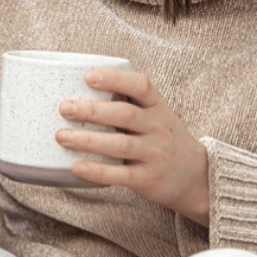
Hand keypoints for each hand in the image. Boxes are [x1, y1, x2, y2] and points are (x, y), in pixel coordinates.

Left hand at [56, 68, 209, 225]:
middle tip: (64, 108)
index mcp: (158, 107)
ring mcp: (155, 154)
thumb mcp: (155, 115)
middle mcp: (158, 128)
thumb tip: (80, 91)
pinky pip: (120, 174)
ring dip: (87, 140)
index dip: (115, 79)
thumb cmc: (162, 138)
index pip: (141, 86)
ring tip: (61, 136)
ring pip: (120, 145)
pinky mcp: (147, 179)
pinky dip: (96, 171)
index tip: (88, 77)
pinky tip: (76, 166)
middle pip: (125, 115)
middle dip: (92, 110)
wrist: (195, 176)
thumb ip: (129, 103)